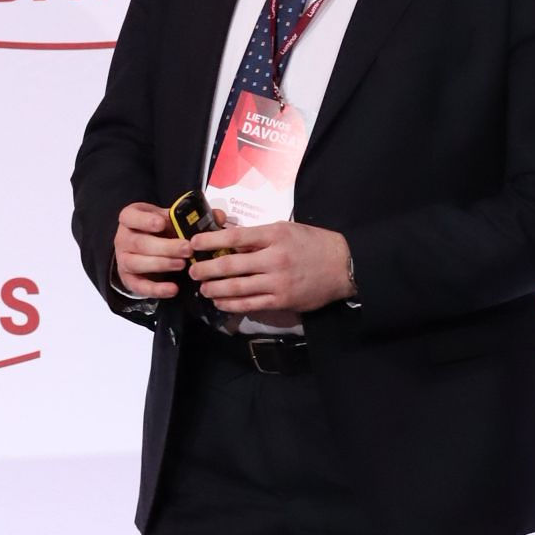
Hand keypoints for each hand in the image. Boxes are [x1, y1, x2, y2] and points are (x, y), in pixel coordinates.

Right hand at [113, 202, 185, 299]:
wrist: (147, 250)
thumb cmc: (158, 230)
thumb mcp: (166, 219)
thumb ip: (181, 218)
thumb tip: (208, 220)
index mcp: (130, 218)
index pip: (129, 217)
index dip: (145, 221)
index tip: (161, 224)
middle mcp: (123, 238)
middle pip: (139, 243)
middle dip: (165, 247)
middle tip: (187, 249)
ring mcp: (123, 260)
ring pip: (136, 263)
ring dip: (161, 264)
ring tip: (182, 264)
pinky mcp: (129, 279)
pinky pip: (140, 286)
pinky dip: (157, 289)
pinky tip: (173, 289)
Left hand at [189, 221, 352, 316]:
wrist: (342, 265)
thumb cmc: (313, 243)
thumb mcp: (286, 230)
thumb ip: (259, 237)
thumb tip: (229, 241)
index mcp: (274, 235)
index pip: (235, 237)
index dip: (210, 240)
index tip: (194, 242)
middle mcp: (274, 258)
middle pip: (231, 265)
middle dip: (206, 269)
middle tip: (192, 272)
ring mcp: (277, 281)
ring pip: (237, 288)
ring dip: (215, 289)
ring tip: (203, 289)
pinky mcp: (281, 300)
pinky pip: (250, 304)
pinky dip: (231, 304)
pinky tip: (220, 302)